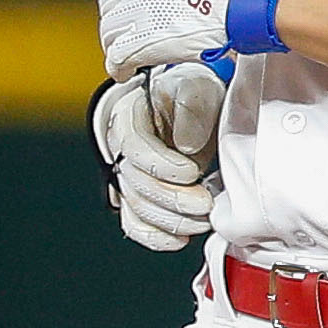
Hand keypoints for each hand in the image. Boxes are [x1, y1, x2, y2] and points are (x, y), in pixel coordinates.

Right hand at [94, 62, 226, 249]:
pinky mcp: (139, 199)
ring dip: (172, 220)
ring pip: (138, 208)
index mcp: (129, 117)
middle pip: (136, 183)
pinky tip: (180, 240)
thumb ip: (192, 107)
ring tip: (203, 220)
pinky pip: (136, 225)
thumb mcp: (199, 87)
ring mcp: (129, 178)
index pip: (133, 147)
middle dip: (172, 199)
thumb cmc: (194, 95)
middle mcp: (122, 150)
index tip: (192, 172)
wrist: (195, 109)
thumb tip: (186, 145)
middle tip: (205, 204)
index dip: (161, 165)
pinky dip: (157, 237)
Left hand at [96, 0, 298, 77]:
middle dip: (118, 19)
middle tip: (129, 29)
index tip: (127, 2)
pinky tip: (125, 71)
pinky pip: (117, 58)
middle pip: (112, 5)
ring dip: (117, 43)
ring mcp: (136, 12)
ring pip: (111, 33)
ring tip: (127, 53)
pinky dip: (119, 67)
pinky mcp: (141, 43)